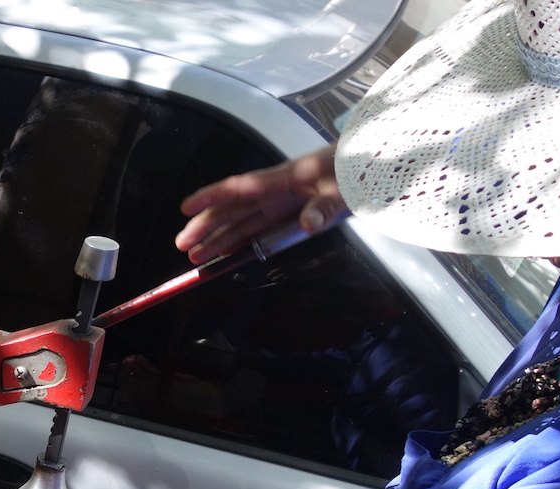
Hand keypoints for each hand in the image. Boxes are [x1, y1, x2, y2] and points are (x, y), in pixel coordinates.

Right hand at [174, 146, 344, 264]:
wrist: (375, 162)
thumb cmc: (355, 170)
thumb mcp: (343, 190)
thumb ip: (324, 207)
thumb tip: (308, 224)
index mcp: (282, 180)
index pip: (239, 188)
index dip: (211, 197)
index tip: (186, 207)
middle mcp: (275, 192)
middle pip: (233, 210)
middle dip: (206, 227)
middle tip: (183, 244)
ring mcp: (282, 204)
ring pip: (242, 222)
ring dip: (218, 239)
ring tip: (197, 256)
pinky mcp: (290, 214)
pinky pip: (259, 230)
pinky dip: (241, 241)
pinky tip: (227, 253)